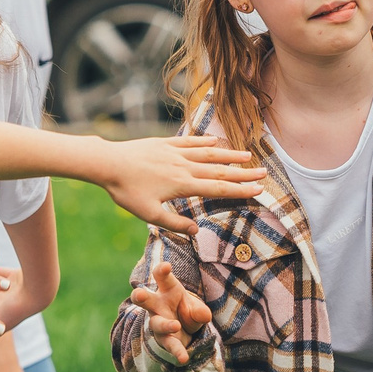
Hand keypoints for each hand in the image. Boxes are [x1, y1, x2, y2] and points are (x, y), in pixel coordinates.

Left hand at [94, 135, 262, 234]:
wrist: (108, 163)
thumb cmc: (126, 191)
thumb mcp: (148, 214)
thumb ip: (173, 223)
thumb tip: (196, 230)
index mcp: (182, 185)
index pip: (218, 188)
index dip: (239, 190)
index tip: (258, 190)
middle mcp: (183, 166)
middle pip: (219, 170)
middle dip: (243, 173)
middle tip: (264, 173)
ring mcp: (175, 152)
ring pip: (208, 153)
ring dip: (229, 154)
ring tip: (248, 155)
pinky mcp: (165, 143)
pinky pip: (190, 141)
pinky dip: (204, 141)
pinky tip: (215, 141)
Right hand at [129, 261, 211, 365]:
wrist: (183, 330)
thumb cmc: (186, 310)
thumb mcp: (196, 308)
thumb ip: (199, 311)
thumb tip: (204, 316)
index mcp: (167, 290)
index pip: (162, 278)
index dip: (161, 271)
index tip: (166, 267)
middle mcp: (158, 305)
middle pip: (146, 299)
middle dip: (141, 296)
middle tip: (139, 294)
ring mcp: (158, 322)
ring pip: (156, 323)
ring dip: (165, 325)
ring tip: (176, 326)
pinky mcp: (165, 339)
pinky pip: (169, 344)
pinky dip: (177, 351)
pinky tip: (184, 358)